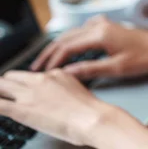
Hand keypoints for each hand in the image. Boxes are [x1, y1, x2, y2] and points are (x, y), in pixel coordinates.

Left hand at [0, 69, 115, 145]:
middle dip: (6, 85)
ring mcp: (30, 94)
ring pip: (1, 85)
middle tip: (4, 93)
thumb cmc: (90, 111)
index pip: (32, 76)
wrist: (92, 118)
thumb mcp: (78, 91)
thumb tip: (57, 97)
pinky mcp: (22, 110)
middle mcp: (41, 80)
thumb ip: (64, 89)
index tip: (22, 91)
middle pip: (12, 76)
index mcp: (56, 74)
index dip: (25, 85)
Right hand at [31, 16, 147, 79]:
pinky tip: (70, 47)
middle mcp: (99, 25)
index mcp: (100, 34)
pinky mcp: (109, 26)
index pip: (67, 47)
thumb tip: (67, 73)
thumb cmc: (146, 58)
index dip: (53, 60)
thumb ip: (91, 69)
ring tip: (49, 60)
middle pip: (66, 37)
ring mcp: (104, 23)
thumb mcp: (118, 68)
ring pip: (73, 33)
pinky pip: (83, 30)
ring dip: (59, 45)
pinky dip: (72, 39)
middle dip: (50, 52)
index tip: (43, 73)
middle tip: (37, 67)